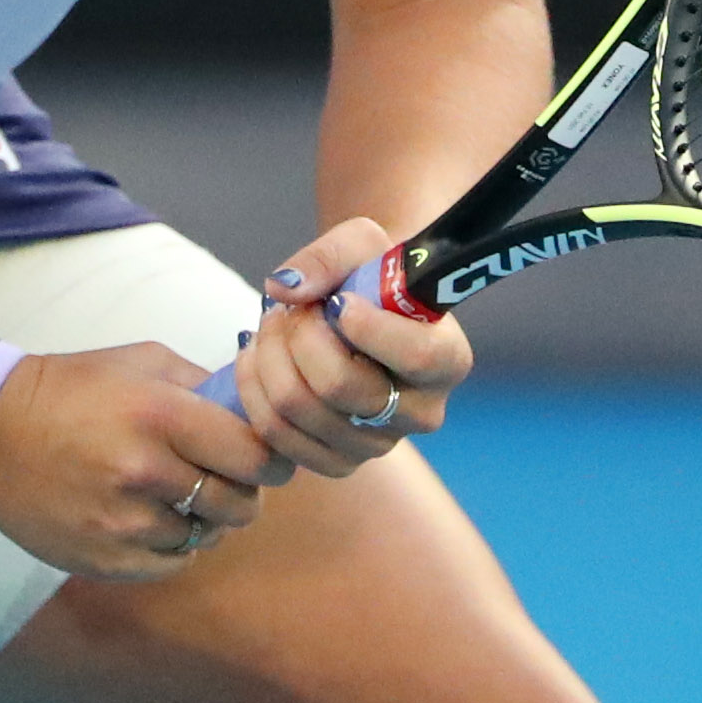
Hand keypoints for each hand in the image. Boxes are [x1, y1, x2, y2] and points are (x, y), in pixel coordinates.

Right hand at [0, 343, 289, 580]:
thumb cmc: (72, 388)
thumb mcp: (142, 362)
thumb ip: (205, 385)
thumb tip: (258, 410)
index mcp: (160, 415)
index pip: (255, 456)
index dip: (270, 460)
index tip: (264, 457)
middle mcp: (145, 472)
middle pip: (240, 505)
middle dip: (240, 491)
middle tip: (223, 476)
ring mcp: (123, 524)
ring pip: (206, 536)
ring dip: (201, 518)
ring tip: (172, 491)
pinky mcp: (105, 560)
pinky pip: (171, 563)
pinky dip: (170, 544)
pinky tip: (146, 515)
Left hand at [231, 217, 471, 476]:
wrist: (361, 309)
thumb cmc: (371, 273)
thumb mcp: (363, 242)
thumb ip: (329, 255)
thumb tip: (285, 289)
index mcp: (447, 359)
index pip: (416, 357)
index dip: (369, 329)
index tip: (339, 302)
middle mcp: (420, 413)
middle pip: (340, 386)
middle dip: (299, 334)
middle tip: (292, 307)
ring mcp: (378, 444)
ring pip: (299, 409)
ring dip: (268, 356)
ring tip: (273, 324)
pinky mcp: (336, 461)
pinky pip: (277, 436)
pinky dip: (254, 390)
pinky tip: (257, 358)